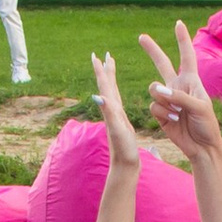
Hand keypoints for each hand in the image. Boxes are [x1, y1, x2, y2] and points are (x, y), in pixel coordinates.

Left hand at [91, 52, 140, 170]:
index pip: (104, 86)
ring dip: (110, 80)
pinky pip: (118, 103)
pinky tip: (116, 97)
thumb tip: (97, 96)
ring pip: (111, 93)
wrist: (125, 165)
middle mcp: (111, 111)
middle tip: (103, 56)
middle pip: (106, 86)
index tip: (96, 55)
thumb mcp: (117, 129)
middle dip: (105, 71)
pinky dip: (116, 95)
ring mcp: (115, 117)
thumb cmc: (123, 149)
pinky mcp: (121, 123)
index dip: (101, 71)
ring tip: (110, 69)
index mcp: (111, 109)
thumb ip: (109, 112)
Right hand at [136, 23, 221, 162]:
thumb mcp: (199, 107)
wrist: (201, 146)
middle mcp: (177, 86)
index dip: (182, 40)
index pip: (186, 56)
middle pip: (162, 63)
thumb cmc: (207, 125)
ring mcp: (167, 99)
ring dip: (163, 100)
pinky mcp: (159, 112)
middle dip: (152, 50)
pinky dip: (162, 112)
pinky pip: (153, 106)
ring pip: (154, 89)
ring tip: (177, 112)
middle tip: (142, 37)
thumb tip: (158, 91)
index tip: (178, 24)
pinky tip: (173, 119)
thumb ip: (179, 97)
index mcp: (191, 80)